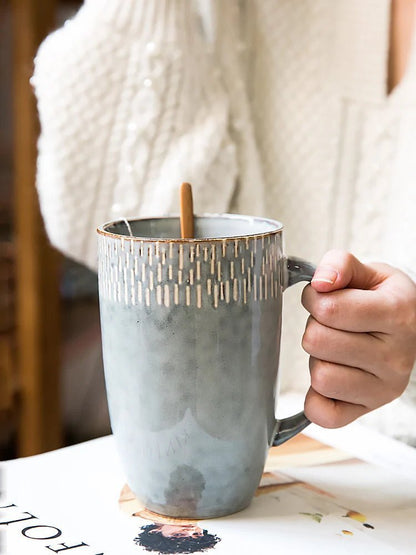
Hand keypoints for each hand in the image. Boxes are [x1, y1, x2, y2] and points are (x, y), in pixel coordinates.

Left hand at [301, 250, 415, 427]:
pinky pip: (323, 414)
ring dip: (317, 358)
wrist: (410, 330)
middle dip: (315, 327)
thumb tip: (320, 283)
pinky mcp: (368, 410)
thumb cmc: (382, 300)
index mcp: (398, 314)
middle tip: (331, 325)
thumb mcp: (368, 272)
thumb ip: (340, 264)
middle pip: (317, 341)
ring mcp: (384, 388)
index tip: (322, 297)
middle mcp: (396, 357)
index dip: (314, 298)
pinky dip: (316, 397)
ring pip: (319, 376)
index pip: (329, 308)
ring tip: (335, 348)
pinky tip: (332, 374)